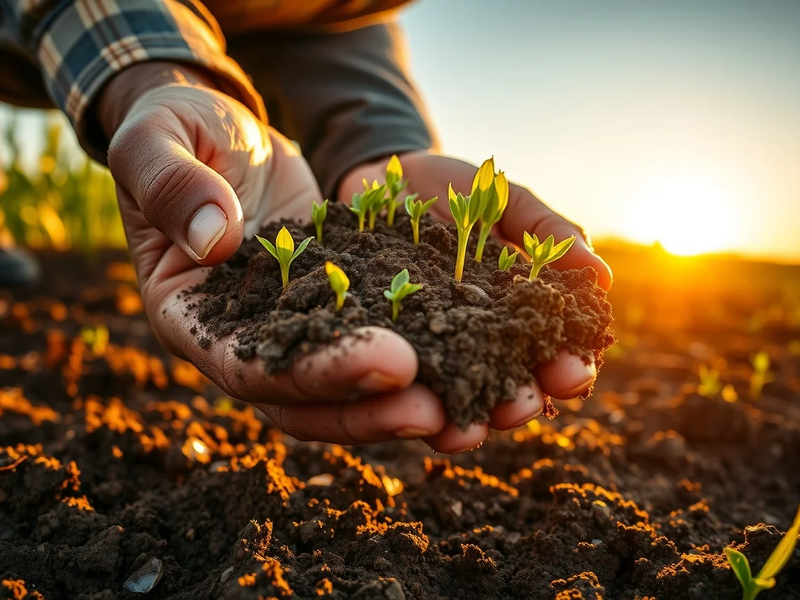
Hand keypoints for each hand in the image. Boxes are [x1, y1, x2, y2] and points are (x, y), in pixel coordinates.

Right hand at [100, 64, 447, 445]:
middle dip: (372, 407)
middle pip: (306, 397)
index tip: (390, 364)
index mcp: (190, 316)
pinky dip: (424, 339)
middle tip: (441, 407)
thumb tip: (215, 239)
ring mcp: (295, 320)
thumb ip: (173, 186)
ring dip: (406, 393)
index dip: (316, 375)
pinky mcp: (338, 296)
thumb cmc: (174, 132)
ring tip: (468, 394)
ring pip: (349, 380)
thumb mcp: (156, 144)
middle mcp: (245, 335)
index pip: (249, 366)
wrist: (219, 129)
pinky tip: (472, 341)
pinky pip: (380, 327)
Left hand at [339, 151, 612, 452]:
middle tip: (519, 405)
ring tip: (465, 429)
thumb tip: (602, 279)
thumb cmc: (456, 189)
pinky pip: (404, 382)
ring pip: (459, 396)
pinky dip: (410, 401)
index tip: (572, 371)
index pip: (556, 349)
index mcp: (521, 309)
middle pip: (511, 385)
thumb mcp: (505, 200)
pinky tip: (414, 410)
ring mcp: (437, 346)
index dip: (570, 365)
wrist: (384, 178)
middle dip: (520, 400)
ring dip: (467, 418)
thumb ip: (550, 232)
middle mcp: (483, 339)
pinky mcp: (393, 347)